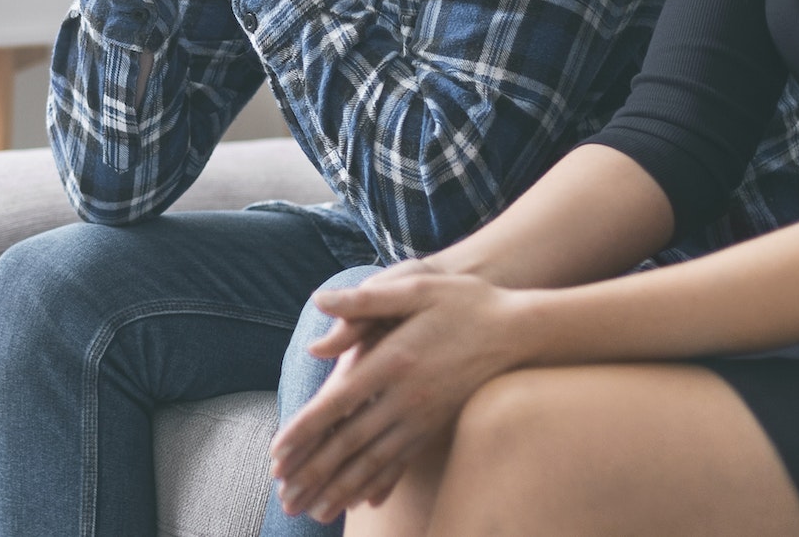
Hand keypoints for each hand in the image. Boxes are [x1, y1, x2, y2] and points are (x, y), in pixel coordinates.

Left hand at [270, 269, 531, 522]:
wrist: (520, 330)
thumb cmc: (464, 303)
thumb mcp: (417, 287)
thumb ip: (366, 299)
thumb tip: (319, 302)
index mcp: (394, 361)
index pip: (338, 403)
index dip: (305, 430)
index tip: (277, 454)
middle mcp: (407, 398)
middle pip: (350, 443)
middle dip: (313, 471)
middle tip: (284, 496)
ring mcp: (424, 417)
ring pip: (375, 461)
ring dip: (340, 487)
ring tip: (312, 510)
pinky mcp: (437, 426)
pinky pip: (402, 462)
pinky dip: (379, 484)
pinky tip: (363, 502)